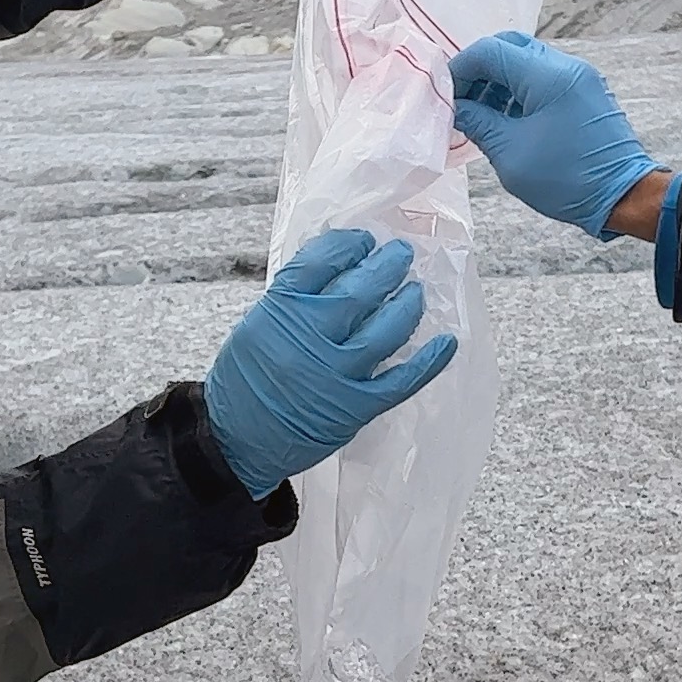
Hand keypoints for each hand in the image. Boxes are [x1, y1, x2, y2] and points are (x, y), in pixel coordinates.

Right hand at [206, 228, 459, 497]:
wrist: (236, 441)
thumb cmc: (244, 382)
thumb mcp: (257, 325)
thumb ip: (294, 299)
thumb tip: (338, 269)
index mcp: (280, 310)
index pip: (320, 261)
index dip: (347, 245)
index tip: (364, 239)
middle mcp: (310, 336)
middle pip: (359, 289)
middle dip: (387, 266)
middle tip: (403, 254)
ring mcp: (336, 373)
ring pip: (386, 329)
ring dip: (408, 305)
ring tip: (417, 290)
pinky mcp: (355, 406)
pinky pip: (401, 380)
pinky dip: (428, 362)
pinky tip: (446, 342)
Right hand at [449, 32, 661, 239]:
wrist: (623, 196)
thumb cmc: (566, 179)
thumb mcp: (509, 153)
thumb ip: (477, 122)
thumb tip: (456, 108)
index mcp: (547, 76)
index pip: (489, 50)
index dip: (460, 69)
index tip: (447, 96)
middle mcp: (566, 67)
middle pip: (509, 47)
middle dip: (479, 71)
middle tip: (462, 102)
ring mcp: (580, 77)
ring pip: (527, 61)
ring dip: (499, 81)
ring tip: (482, 116)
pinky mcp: (586, 93)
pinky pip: (545, 78)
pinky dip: (521, 91)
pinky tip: (507, 119)